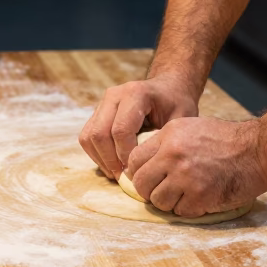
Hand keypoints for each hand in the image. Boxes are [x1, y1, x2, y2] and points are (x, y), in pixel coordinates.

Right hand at [79, 75, 198, 179]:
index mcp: (135, 93)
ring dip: (101, 159)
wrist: (168, 89)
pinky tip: (113, 165)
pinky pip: (87, 137)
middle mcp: (114, 95)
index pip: (120, 130)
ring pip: (88, 137)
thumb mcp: (179, 120)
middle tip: (125, 177)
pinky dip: (96, 155)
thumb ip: (162, 141)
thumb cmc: (177, 105)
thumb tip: (144, 169)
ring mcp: (103, 103)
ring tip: (118, 173)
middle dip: (110, 160)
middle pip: (99, 134)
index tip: (137, 170)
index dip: (126, 155)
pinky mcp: (97, 112)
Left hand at [126, 117, 266, 217]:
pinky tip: (200, 198)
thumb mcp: (191, 128)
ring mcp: (186, 177)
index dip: (139, 173)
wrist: (259, 149)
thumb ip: (166, 143)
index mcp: (169, 136)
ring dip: (169, 202)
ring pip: (158, 201)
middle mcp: (173, 155)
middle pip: (142, 184)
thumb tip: (144, 165)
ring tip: (185, 195)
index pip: (134, 160)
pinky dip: (188, 209)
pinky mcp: (200, 196)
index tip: (149, 178)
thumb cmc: (227, 139)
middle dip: (150, 191)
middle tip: (163, 191)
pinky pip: (180, 212)